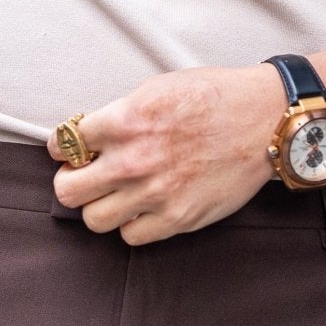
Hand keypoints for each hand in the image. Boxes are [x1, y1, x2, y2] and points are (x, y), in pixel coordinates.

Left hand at [45, 63, 286, 245]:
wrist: (262, 119)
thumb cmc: (214, 98)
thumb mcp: (157, 89)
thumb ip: (120, 114)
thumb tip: (91, 135)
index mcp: (125, 120)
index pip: (64, 143)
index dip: (63, 148)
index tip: (69, 151)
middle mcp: (134, 160)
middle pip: (68, 191)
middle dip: (72, 182)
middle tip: (86, 176)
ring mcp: (154, 193)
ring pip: (94, 220)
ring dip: (100, 207)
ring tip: (115, 195)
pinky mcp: (177, 218)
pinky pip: (131, 236)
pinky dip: (132, 224)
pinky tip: (143, 207)